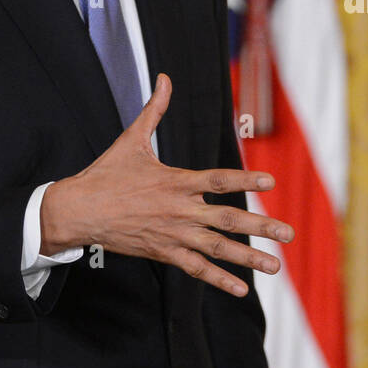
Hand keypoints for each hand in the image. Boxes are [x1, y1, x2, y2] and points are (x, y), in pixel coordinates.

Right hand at [41, 73, 292, 295]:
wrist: (77, 211)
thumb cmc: (106, 174)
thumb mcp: (132, 139)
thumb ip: (154, 110)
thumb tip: (165, 78)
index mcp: (176, 181)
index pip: (218, 179)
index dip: (245, 179)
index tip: (270, 181)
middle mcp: (180, 210)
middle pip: (228, 219)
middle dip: (261, 227)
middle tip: (289, 233)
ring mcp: (173, 234)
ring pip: (218, 248)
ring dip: (248, 258)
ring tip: (275, 265)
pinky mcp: (163, 253)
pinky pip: (195, 268)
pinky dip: (218, 280)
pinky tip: (240, 288)